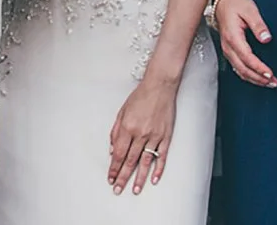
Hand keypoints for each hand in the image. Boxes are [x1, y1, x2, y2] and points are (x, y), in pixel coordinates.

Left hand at [108, 73, 176, 193]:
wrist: (160, 86)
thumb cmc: (140, 96)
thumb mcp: (122, 111)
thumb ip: (116, 132)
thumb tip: (113, 150)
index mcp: (128, 127)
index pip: (119, 154)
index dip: (114, 168)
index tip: (110, 178)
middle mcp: (141, 134)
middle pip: (130, 161)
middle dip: (123, 177)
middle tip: (118, 190)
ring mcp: (154, 136)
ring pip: (145, 162)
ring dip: (139, 178)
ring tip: (135, 190)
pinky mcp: (166, 136)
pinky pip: (162, 156)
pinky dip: (158, 169)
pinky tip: (154, 179)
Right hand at [211, 0, 275, 88]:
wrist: (222, 0)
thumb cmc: (235, 3)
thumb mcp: (250, 9)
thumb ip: (258, 25)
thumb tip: (267, 38)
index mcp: (233, 37)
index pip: (247, 58)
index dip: (259, 68)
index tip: (270, 74)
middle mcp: (228, 46)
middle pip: (243, 69)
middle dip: (259, 78)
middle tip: (274, 82)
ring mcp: (227, 49)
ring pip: (239, 71)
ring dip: (254, 79)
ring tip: (269, 83)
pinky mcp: (229, 50)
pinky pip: (237, 67)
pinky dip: (248, 75)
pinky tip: (257, 77)